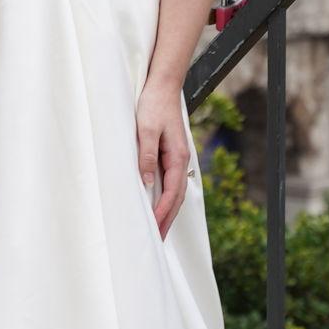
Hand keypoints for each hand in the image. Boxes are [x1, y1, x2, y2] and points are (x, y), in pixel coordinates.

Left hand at [136, 79, 191, 239]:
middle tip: (158, 241)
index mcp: (178, 157)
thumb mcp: (146, 130)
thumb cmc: (153, 106)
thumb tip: (147, 182)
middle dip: (167, 219)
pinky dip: (166, 198)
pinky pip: (171, 182)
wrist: (162, 86)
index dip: (163, 212)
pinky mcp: (171, 154)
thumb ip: (147, 156)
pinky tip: (159, 205)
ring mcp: (177, 158)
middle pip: (177, 197)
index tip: (154, 228)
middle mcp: (181, 160)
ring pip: (175, 191)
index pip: (172, 192)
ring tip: (159, 230)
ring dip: (167, 211)